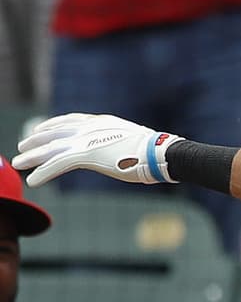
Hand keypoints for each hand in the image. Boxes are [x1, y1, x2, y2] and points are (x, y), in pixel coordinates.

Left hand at [12, 113, 182, 186]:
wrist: (161, 153)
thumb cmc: (154, 151)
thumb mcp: (131, 141)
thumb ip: (118, 142)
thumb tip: (122, 151)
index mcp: (101, 122)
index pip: (70, 120)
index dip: (52, 125)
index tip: (40, 130)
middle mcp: (90, 127)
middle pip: (55, 132)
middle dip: (36, 140)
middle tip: (22, 146)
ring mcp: (87, 140)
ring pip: (51, 148)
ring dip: (32, 157)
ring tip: (19, 164)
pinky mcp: (87, 154)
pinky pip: (58, 163)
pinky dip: (44, 172)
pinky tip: (34, 180)